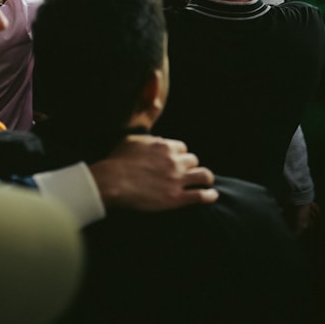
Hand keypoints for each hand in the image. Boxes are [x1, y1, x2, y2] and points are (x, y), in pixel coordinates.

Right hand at [89, 134, 217, 211]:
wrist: (112, 182)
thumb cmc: (118, 160)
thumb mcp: (132, 136)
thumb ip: (147, 127)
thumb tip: (158, 125)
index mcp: (164, 145)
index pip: (182, 147)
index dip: (179, 155)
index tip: (175, 161)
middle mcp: (174, 161)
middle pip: (193, 160)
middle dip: (190, 166)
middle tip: (185, 173)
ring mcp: (177, 180)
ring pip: (204, 175)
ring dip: (206, 178)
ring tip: (206, 182)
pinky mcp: (176, 198)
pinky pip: (201, 196)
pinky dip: (210, 195)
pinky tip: (212, 195)